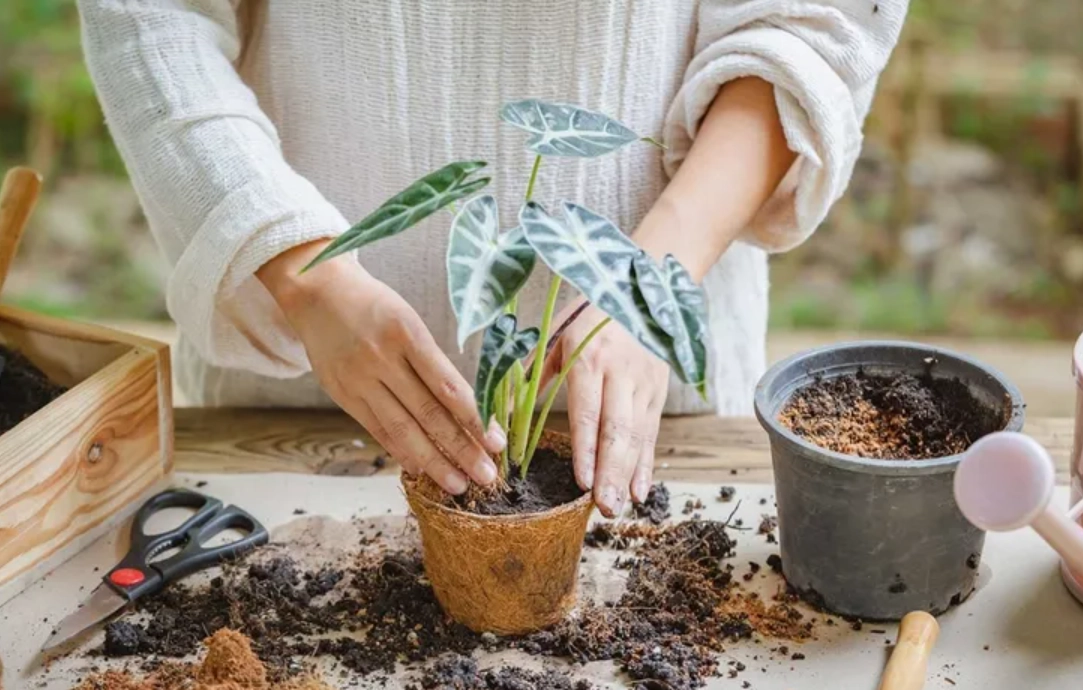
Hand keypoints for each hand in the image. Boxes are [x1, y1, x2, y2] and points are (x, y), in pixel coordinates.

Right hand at [258, 241, 505, 493]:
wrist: (318, 292)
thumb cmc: (376, 306)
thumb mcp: (410, 321)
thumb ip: (434, 362)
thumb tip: (469, 408)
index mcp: (408, 334)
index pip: (448, 387)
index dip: (475, 419)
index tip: (496, 443)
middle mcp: (383, 359)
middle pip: (429, 414)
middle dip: (461, 449)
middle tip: (486, 477)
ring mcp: (359, 380)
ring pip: (403, 429)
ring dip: (434, 462)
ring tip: (457, 484)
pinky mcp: (342, 395)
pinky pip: (378, 429)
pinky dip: (401, 452)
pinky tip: (421, 469)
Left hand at [541, 302, 669, 516]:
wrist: (640, 288)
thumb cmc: (588, 314)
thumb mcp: (554, 336)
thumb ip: (529, 376)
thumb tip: (497, 416)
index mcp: (591, 358)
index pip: (588, 412)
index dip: (587, 449)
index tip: (583, 481)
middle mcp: (622, 373)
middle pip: (618, 430)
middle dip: (611, 472)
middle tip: (603, 507)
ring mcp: (645, 383)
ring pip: (639, 436)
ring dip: (629, 475)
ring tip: (618, 507)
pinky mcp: (659, 390)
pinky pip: (652, 433)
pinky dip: (647, 464)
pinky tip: (640, 491)